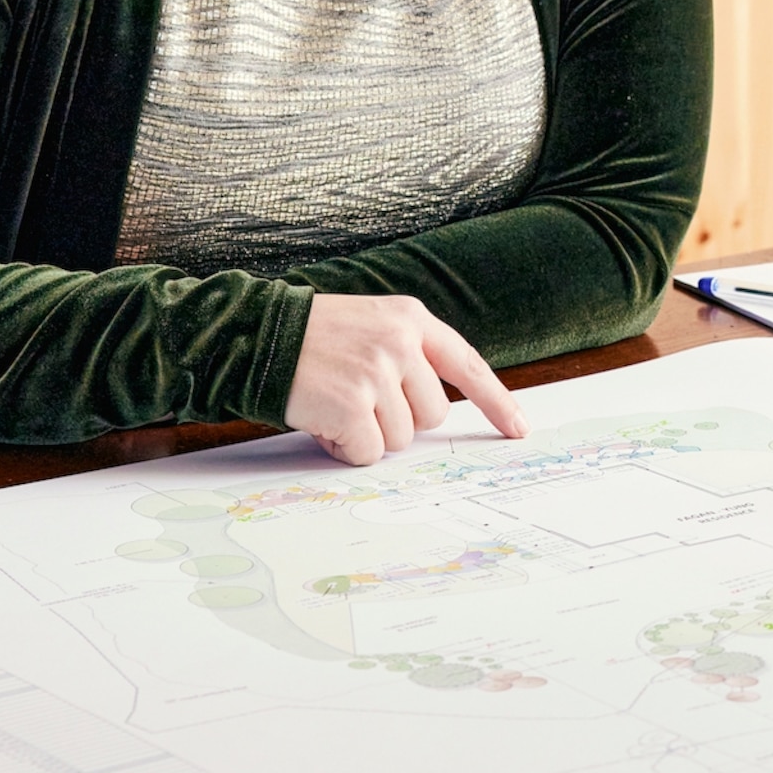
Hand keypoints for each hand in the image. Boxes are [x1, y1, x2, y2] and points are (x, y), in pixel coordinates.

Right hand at [282, 293, 526, 465]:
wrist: (254, 335)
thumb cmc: (310, 338)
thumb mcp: (370, 324)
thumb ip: (408, 356)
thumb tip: (433, 414)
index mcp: (410, 319)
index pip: (466, 365)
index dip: (496, 401)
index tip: (518, 429)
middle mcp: (401, 343)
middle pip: (432, 416)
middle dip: (398, 421)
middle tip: (358, 401)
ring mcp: (378, 373)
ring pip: (400, 438)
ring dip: (367, 433)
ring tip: (334, 403)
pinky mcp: (353, 405)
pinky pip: (369, 453)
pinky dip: (345, 448)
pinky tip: (323, 420)